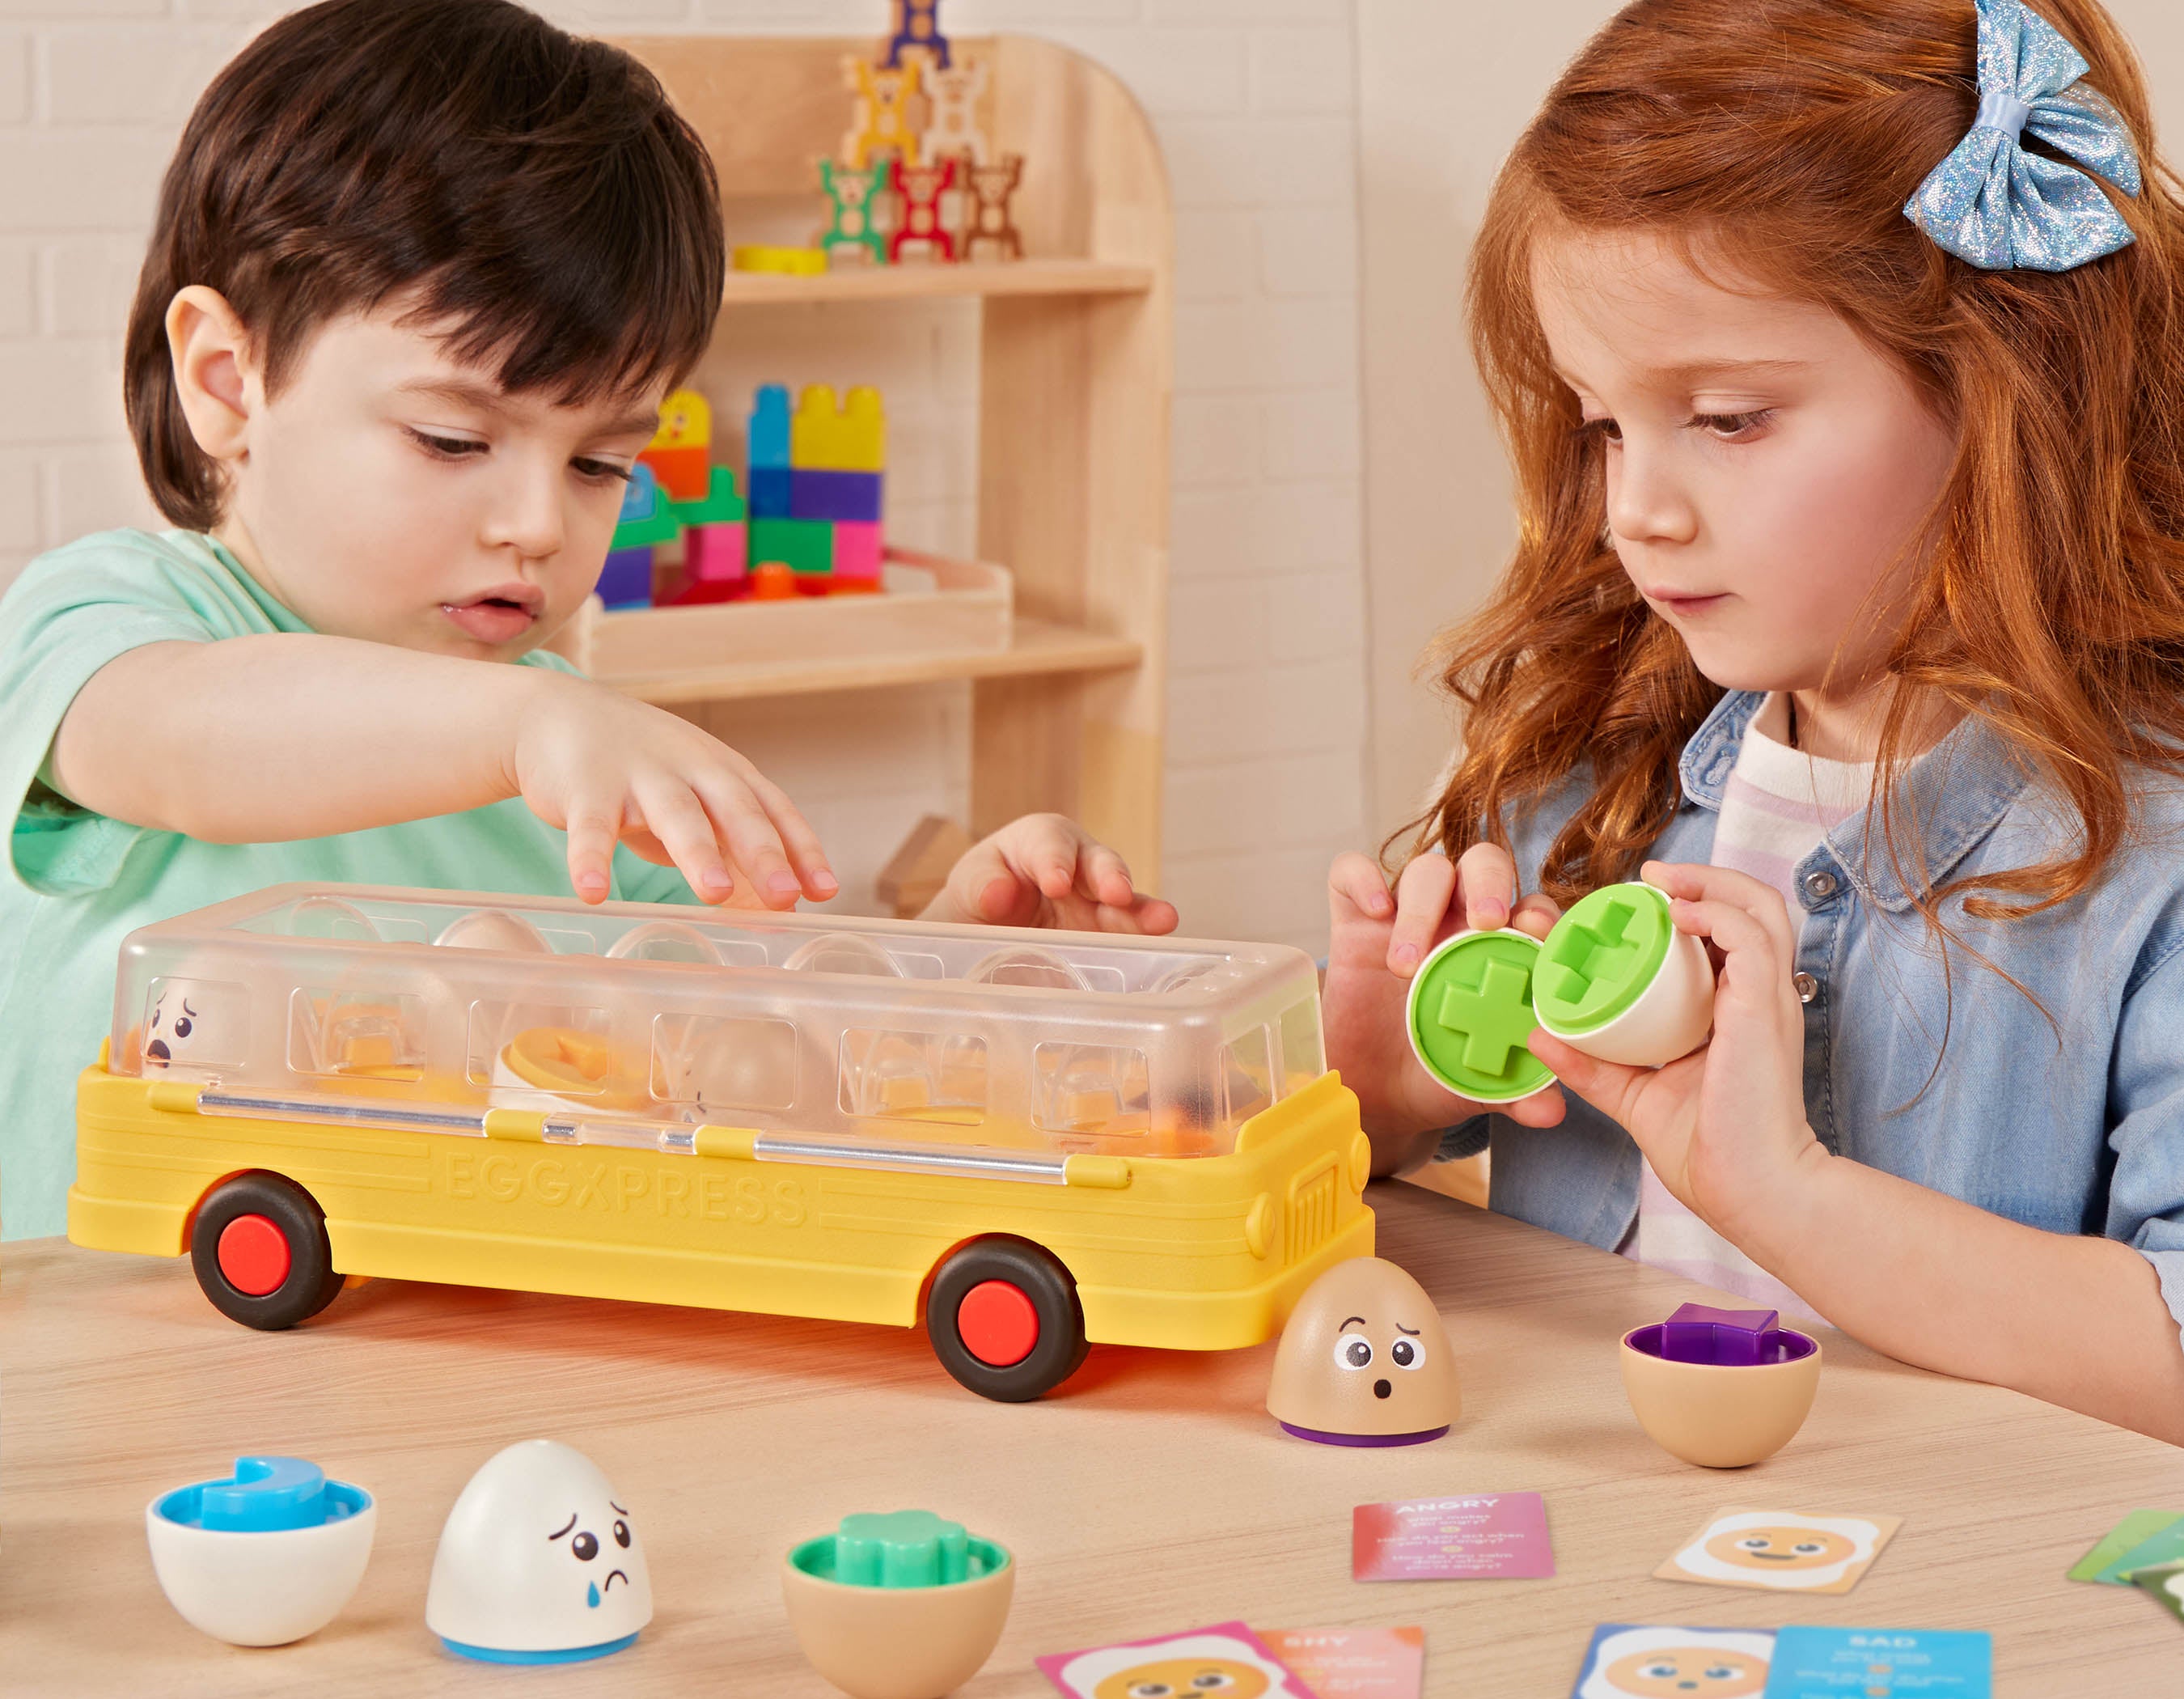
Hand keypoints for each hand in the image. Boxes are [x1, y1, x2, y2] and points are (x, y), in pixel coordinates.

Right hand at [510, 671, 836, 907]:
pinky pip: (590, 827)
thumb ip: (733, 851)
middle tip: (785, 895)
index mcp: (725, 773)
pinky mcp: (585, 787)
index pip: (773, 810)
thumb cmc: (643, 772)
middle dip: (762, 853)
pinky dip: (590, 858)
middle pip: (734, 811)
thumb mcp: (696, 803)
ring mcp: (639, 775)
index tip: (825, 891)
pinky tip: (593, 892)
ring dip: (696, 852)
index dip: (801, 849)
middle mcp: (691, 768)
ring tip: (714, 894)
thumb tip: (779, 910)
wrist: (558, 714)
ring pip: (674, 814)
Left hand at [919, 813, 1178, 933]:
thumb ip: (980, 886)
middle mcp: (1079, 864)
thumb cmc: (981, 894)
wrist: (986, 932)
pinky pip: (1128, 937)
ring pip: (1125, 902)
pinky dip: (1142, 943)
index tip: (1056, 884)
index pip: (1050, 843)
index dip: (1055, 861)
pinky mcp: (1108, 935)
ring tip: (1163, 920)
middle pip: (1099, 864)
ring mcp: (1098, 902)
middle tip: (1116, 893)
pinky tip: (1160, 951)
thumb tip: (999, 893)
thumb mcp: (968, 886)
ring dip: (1142, 911)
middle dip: (1110, 876)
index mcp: (1040, 840)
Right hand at [1324, 841, 1566, 1159]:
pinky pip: (1352, 874)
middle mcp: (1460, 920)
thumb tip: (1550, 1111)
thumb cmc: (1442, 1074)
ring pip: (1426, 871)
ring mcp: (1407, 914)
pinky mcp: (1355, 919)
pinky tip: (1373, 912)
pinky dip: (1362, 878)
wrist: (1377, 1091)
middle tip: (1484, 923)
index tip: (1536, 937)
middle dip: (1489, 884)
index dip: (1539, 913)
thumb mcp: (1481, 1087)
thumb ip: (1518, 1092)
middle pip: (1484, 866)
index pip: (1532, 908)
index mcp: (1504, 950)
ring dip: (1422, 906)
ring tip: (1407, 966)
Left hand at [1528, 860, 1822, 1240]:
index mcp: (1737, 1010)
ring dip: (1710, 881)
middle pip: (1752, 906)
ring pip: (1758, 907)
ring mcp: (1767, 999)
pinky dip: (1714, 912)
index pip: (1727, 936)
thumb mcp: (1636, 1096)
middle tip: (1650, 876)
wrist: (1750, 1191)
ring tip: (1661, 880)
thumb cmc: (1708, 1150)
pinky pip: (1749, 937)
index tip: (1638, 900)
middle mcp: (1759, 996)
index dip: (1691, 907)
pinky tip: (1677, 913)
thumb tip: (1539, 1036)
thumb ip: (1594, 1066)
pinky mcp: (1763, 1009)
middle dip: (1703, 878)